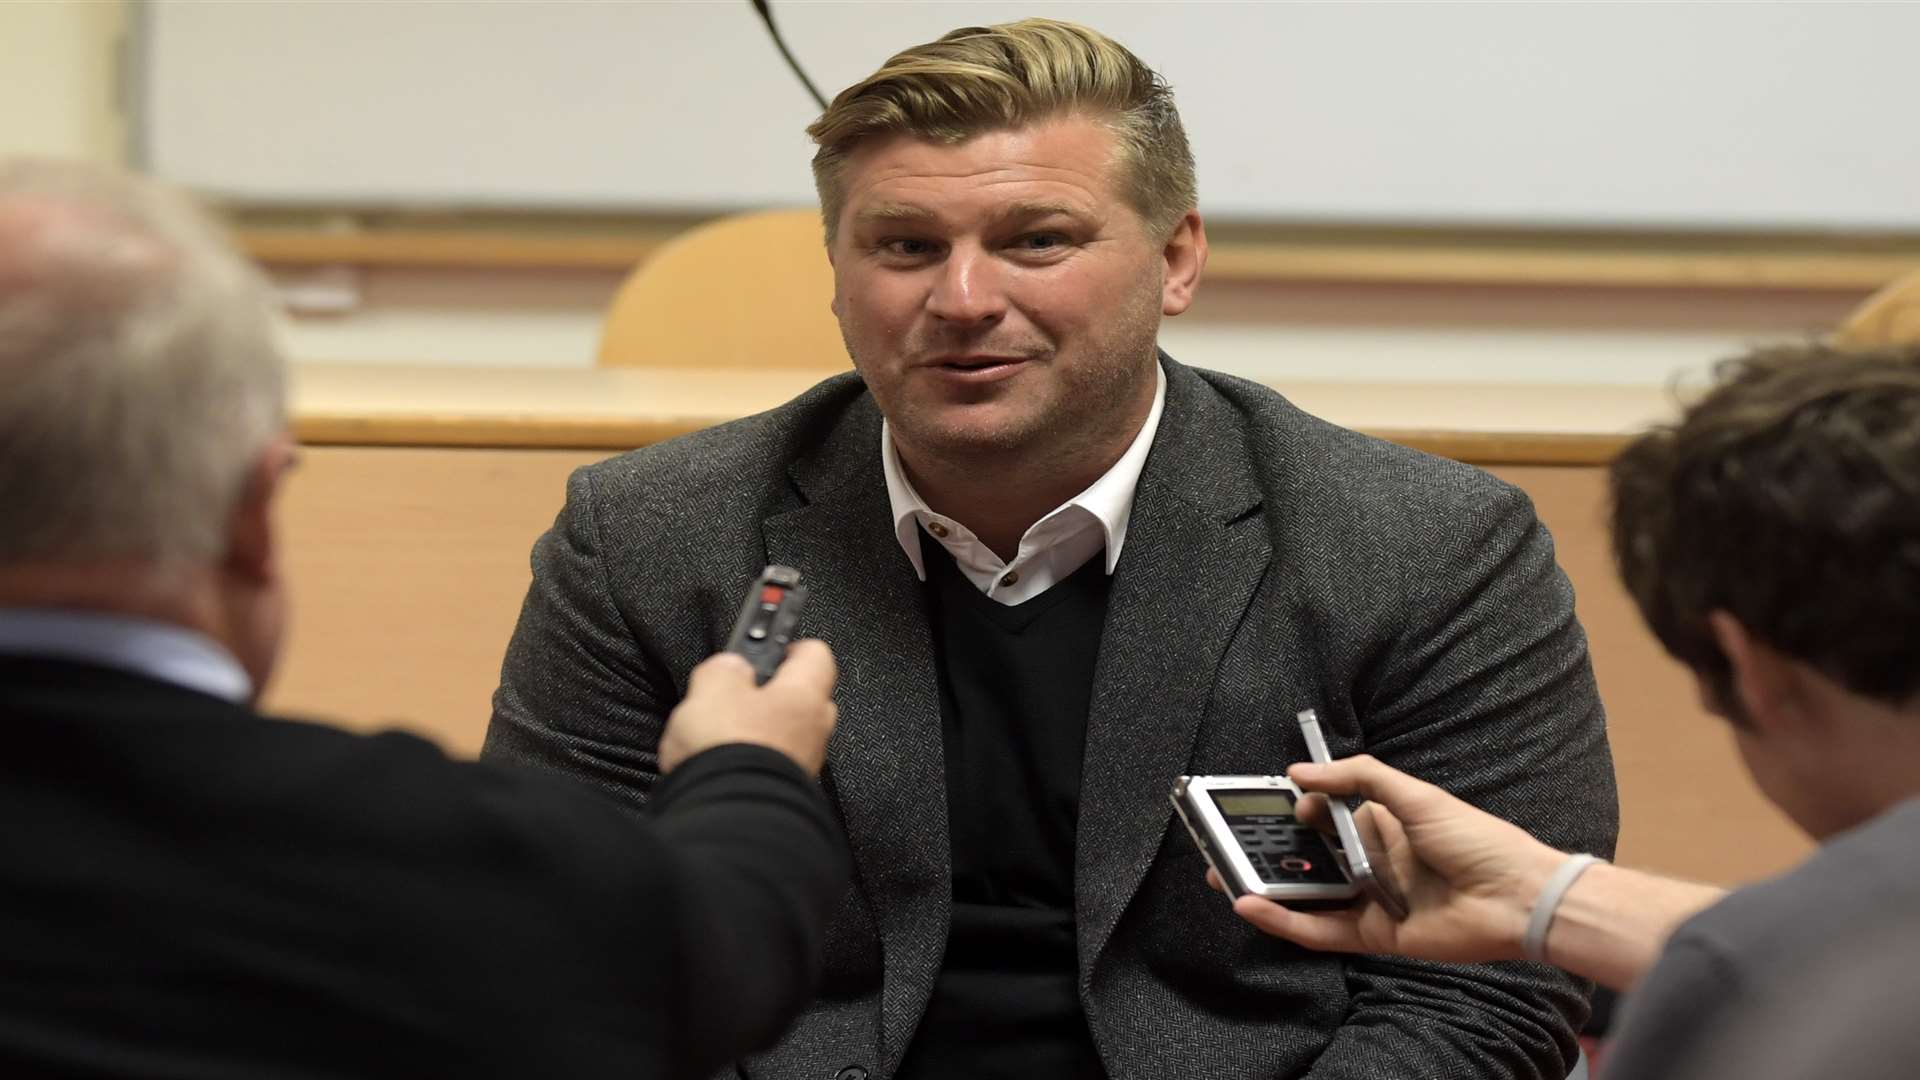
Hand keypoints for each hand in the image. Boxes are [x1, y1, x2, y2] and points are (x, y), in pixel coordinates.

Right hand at [658, 640, 838, 776]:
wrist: (727, 819)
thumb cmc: (728, 751)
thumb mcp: (713, 688)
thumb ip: (726, 668)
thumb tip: (731, 667)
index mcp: (805, 696)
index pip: (815, 653)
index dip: (790, 642)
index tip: (771, 635)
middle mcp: (814, 731)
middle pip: (803, 696)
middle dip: (774, 688)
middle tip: (741, 684)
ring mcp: (802, 765)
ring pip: (787, 733)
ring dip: (761, 727)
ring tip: (723, 727)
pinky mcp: (783, 792)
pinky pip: (772, 763)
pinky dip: (753, 757)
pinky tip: (724, 760)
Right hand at [1213, 754, 1566, 964]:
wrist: (1517, 898)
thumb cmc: (1474, 839)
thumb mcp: (1414, 795)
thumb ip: (1358, 778)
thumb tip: (1301, 773)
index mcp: (1382, 825)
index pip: (1324, 817)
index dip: (1291, 813)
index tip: (1258, 806)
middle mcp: (1371, 862)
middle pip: (1308, 859)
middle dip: (1266, 852)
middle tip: (1222, 845)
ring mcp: (1370, 900)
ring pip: (1307, 896)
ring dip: (1266, 888)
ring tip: (1223, 877)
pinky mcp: (1372, 936)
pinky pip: (1320, 930)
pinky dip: (1284, 921)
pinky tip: (1253, 907)